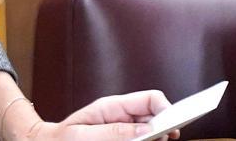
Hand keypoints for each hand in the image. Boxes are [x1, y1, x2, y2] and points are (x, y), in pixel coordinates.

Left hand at [12, 91, 180, 140]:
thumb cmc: (62, 140)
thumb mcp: (84, 135)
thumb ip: (115, 131)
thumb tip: (148, 129)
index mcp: (114, 107)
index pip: (150, 99)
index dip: (167, 110)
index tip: (173, 128)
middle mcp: (123, 118)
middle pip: (157, 118)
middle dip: (165, 129)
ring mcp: (124, 132)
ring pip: (154, 135)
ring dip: (155, 140)